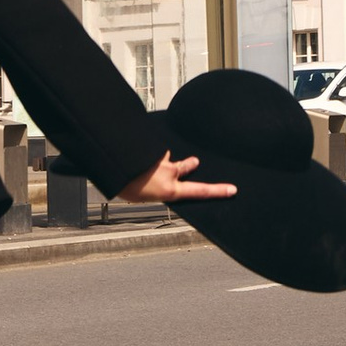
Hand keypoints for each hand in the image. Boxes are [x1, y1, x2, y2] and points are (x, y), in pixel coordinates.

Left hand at [114, 152, 235, 204]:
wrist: (114, 163)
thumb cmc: (124, 184)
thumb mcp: (141, 197)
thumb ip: (154, 190)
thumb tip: (156, 188)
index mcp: (169, 190)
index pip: (200, 191)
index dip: (218, 191)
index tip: (232, 189)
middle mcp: (169, 173)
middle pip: (186, 167)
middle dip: (191, 164)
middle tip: (196, 162)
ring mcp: (160, 159)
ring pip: (168, 156)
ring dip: (165, 156)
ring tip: (165, 154)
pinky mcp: (151, 148)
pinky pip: (151, 149)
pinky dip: (146, 149)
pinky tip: (138, 148)